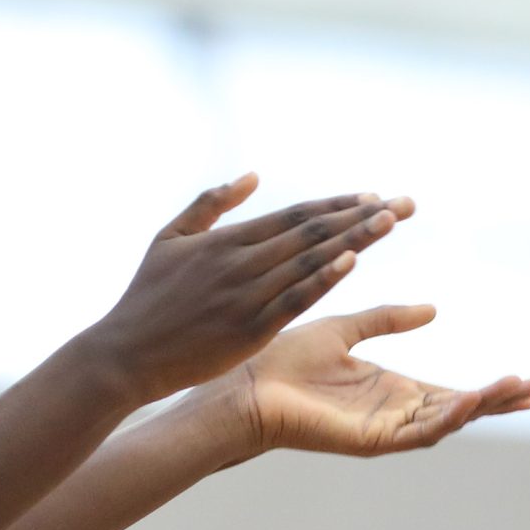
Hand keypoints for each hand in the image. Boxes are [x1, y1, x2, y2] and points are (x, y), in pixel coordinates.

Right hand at [77, 175, 411, 404]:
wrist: (127, 354)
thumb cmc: (146, 298)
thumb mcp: (168, 239)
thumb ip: (210, 205)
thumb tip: (252, 176)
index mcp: (224, 241)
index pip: (293, 216)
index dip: (335, 205)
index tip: (372, 196)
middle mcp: (240, 262)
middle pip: (311, 232)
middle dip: (360, 216)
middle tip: (402, 204)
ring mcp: (246, 295)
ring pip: (310, 260)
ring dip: (355, 239)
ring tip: (390, 222)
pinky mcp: (250, 329)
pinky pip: (295, 299)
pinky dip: (324, 278)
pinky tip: (353, 262)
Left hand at [228, 304, 529, 457]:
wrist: (245, 384)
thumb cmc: (284, 361)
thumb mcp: (344, 330)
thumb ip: (385, 320)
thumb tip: (433, 309)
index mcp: (390, 390)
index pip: (451, 391)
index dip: (488, 388)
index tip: (527, 379)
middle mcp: (393, 413)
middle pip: (459, 409)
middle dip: (499, 400)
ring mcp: (383, 429)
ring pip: (446, 422)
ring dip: (482, 406)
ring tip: (517, 390)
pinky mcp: (368, 440)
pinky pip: (415, 433)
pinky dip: (445, 419)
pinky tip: (468, 404)